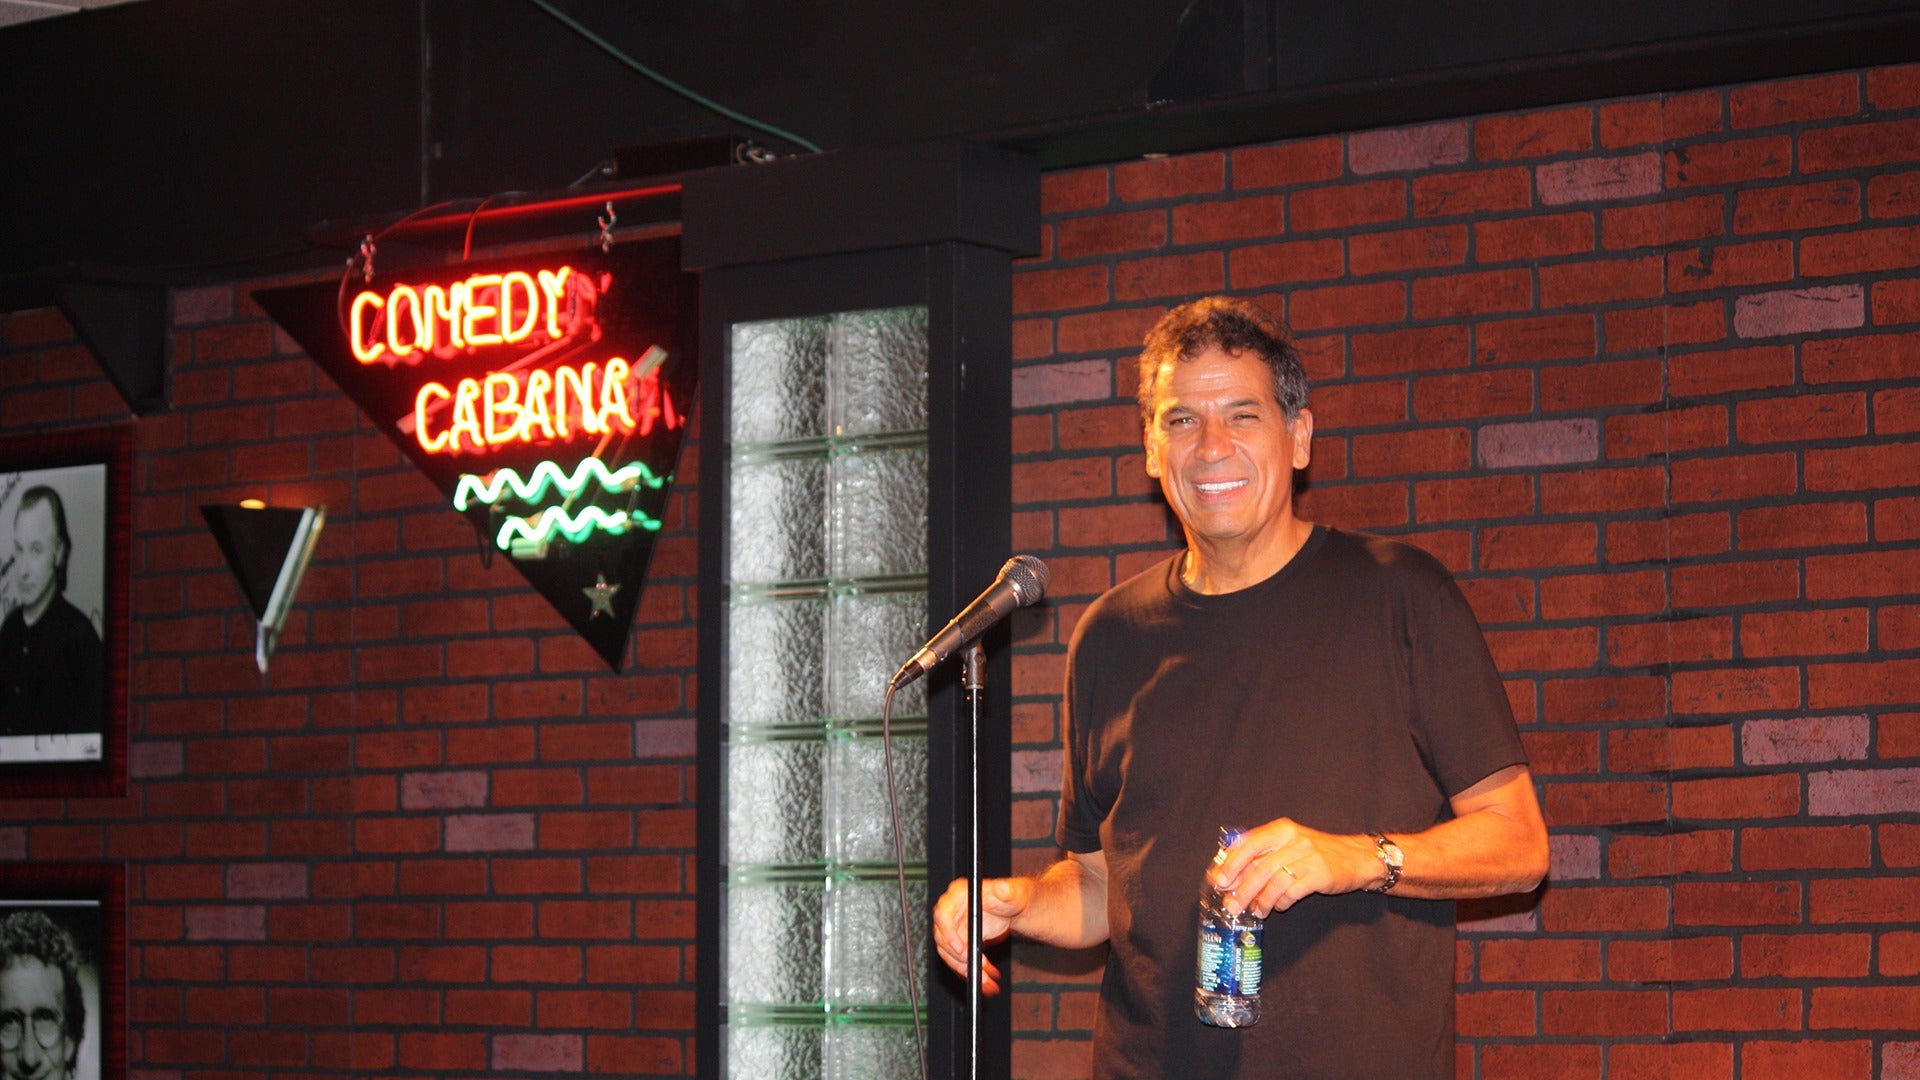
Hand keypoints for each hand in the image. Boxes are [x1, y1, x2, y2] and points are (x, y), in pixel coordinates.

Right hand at [931, 875, 1031, 994]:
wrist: (1013, 909)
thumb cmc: (1012, 896)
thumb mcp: (1013, 892)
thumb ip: (1008, 891)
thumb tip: (1002, 890)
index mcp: (958, 894)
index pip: (942, 915)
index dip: (949, 934)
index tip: (962, 950)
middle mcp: (950, 911)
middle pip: (942, 938)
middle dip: (959, 958)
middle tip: (978, 969)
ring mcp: (952, 928)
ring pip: (949, 954)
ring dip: (966, 970)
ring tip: (986, 980)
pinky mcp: (958, 942)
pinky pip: (958, 960)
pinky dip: (970, 972)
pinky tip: (985, 980)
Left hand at [1207, 819, 1381, 916]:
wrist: (1357, 858)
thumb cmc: (1317, 853)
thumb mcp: (1289, 846)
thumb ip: (1263, 856)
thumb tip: (1231, 876)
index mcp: (1281, 829)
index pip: (1249, 844)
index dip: (1232, 863)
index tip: (1219, 881)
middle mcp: (1293, 839)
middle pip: (1260, 867)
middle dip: (1242, 889)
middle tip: (1232, 905)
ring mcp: (1308, 856)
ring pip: (1274, 881)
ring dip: (1261, 900)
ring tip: (1256, 911)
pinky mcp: (1320, 874)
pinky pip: (1293, 891)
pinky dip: (1281, 902)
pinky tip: (1278, 907)